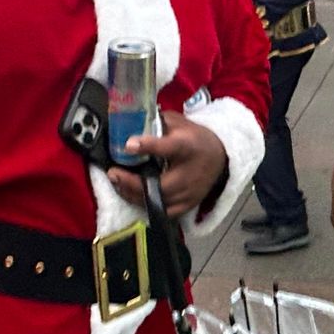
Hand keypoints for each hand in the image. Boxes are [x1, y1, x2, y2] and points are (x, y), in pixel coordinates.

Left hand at [107, 108, 227, 217]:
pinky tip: (130, 195)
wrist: (221, 157)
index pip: (170, 147)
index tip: (128, 145)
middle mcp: (190, 174)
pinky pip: (162, 212)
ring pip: (158, 201)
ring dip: (133, 194)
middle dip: (132, 182)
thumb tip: (134, 121)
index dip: (149, 146)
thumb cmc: (196, 138)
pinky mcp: (187, 206)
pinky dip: (144, 205)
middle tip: (113, 173)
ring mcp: (189, 194)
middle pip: (160, 185)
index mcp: (188, 147)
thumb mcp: (181, 123)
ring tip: (117, 183)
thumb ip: (159, 123)